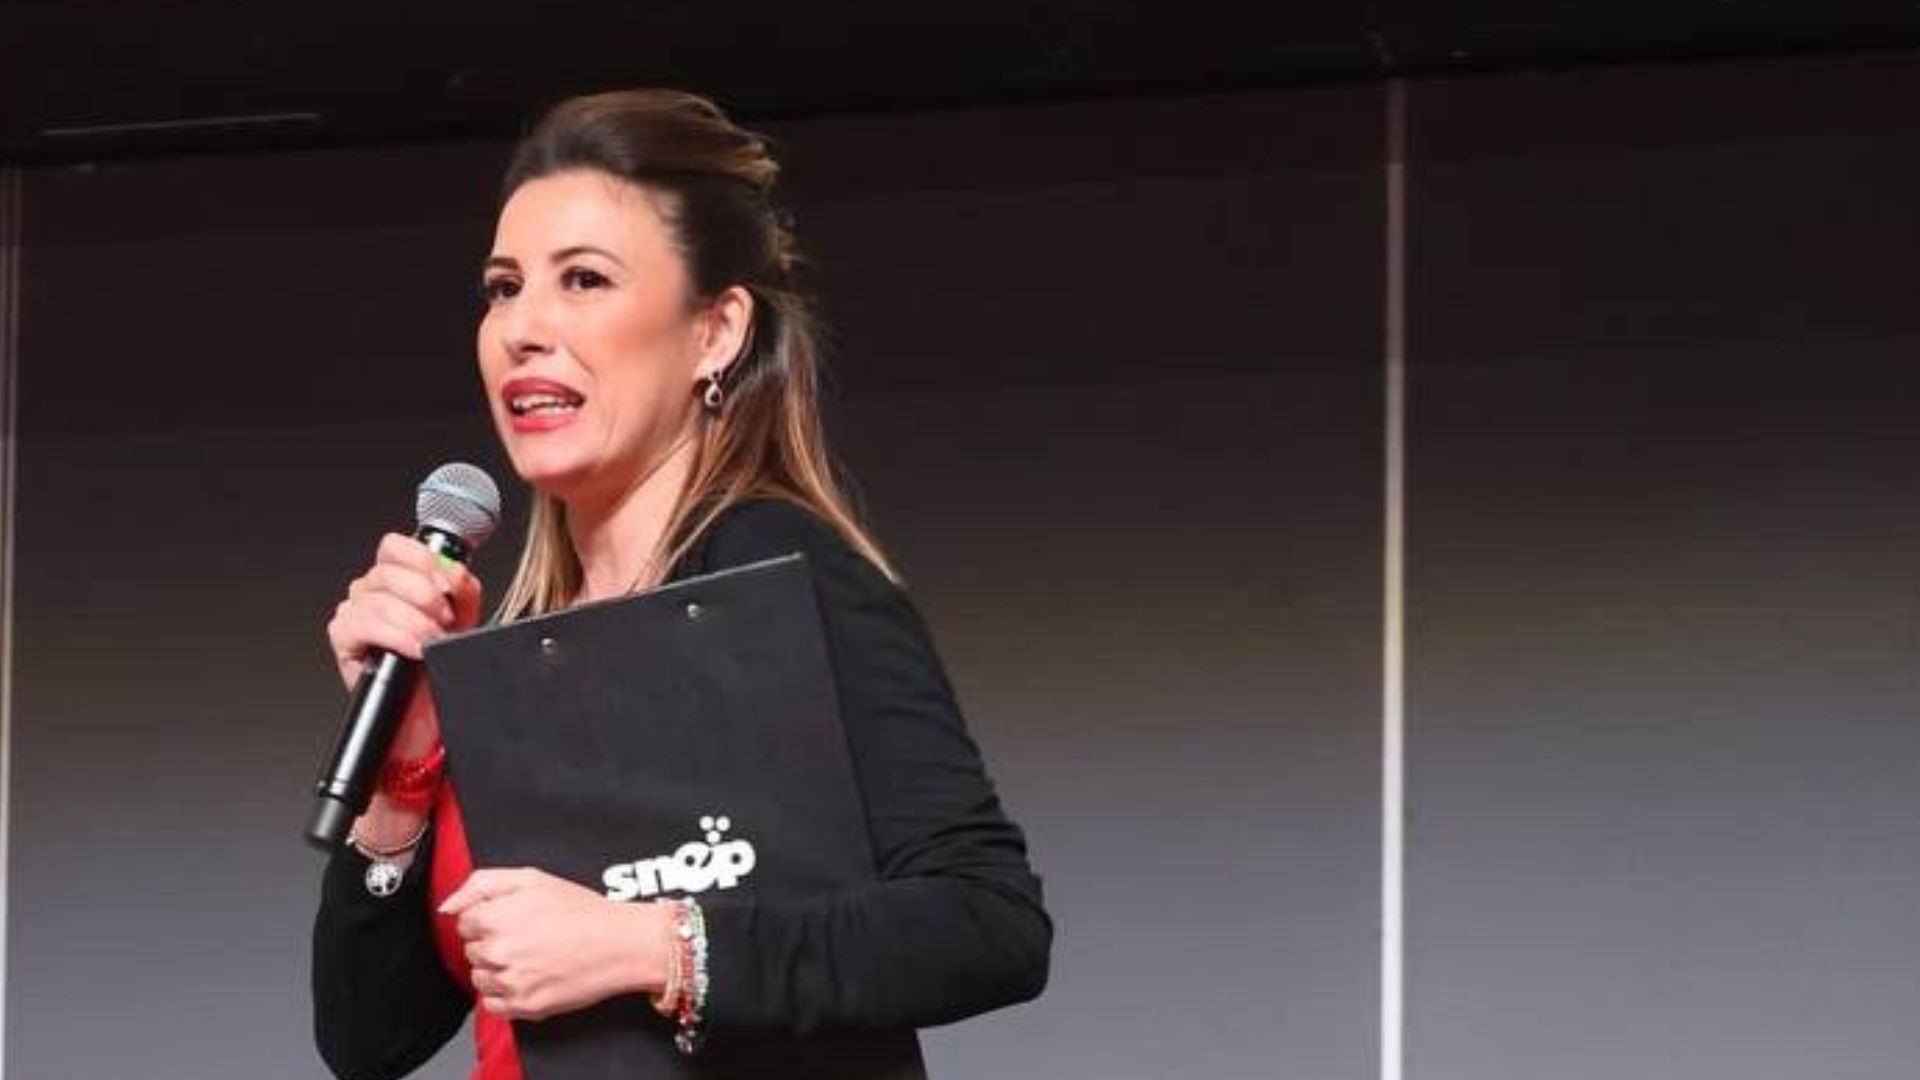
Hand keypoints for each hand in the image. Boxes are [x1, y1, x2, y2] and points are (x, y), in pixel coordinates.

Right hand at [325, 533, 482, 751]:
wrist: (428, 711)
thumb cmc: (439, 663)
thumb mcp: (464, 618)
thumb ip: (462, 587)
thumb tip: (454, 572)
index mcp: (397, 577)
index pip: (395, 546)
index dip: (422, 559)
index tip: (446, 584)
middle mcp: (371, 590)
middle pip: (388, 571)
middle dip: (426, 596)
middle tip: (446, 620)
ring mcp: (355, 612)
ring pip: (379, 600)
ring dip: (415, 621)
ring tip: (433, 640)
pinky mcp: (344, 638)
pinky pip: (363, 625)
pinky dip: (395, 636)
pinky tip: (414, 649)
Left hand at [440, 868, 673, 1020]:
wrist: (620, 944)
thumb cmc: (581, 909)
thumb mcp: (531, 878)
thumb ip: (481, 884)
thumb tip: (447, 907)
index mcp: (494, 917)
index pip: (465, 923)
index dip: (490, 918)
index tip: (515, 918)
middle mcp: (497, 951)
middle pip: (472, 950)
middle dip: (494, 942)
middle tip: (529, 936)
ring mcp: (510, 982)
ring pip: (480, 978)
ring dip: (498, 969)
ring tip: (532, 957)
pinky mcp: (524, 1006)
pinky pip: (492, 1005)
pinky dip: (505, 994)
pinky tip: (530, 977)